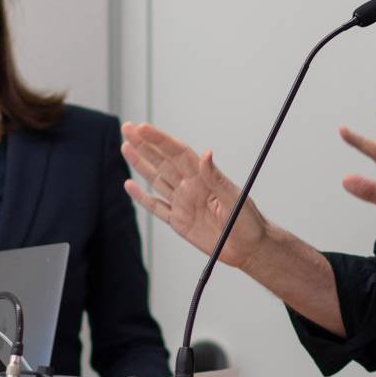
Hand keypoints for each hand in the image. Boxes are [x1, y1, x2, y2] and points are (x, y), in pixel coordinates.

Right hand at [121, 122, 266, 269]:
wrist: (249, 248)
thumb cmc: (249, 222)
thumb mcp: (236, 199)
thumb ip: (217, 178)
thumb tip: (206, 154)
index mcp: (204, 178)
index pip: (178, 154)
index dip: (160, 140)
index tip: (143, 127)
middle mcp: (191, 187)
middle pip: (163, 161)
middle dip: (145, 144)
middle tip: (128, 127)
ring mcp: (183, 203)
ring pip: (156, 179)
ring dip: (141, 163)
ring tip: (126, 146)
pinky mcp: (179, 222)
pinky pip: (156, 207)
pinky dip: (142, 197)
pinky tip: (130, 185)